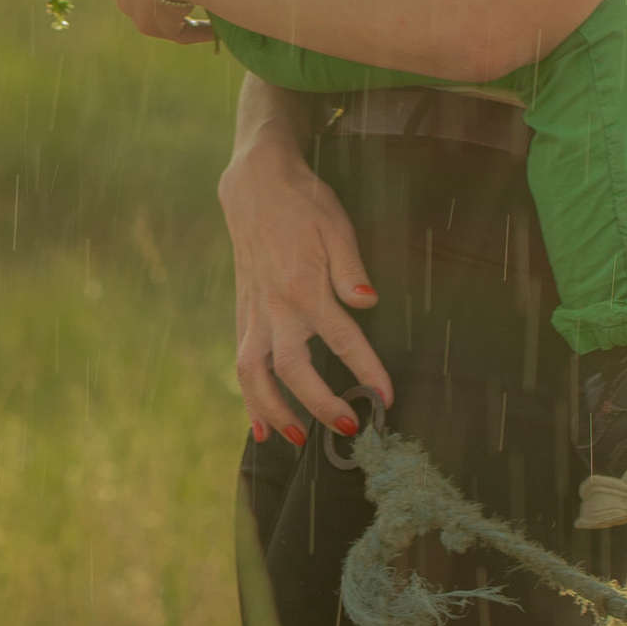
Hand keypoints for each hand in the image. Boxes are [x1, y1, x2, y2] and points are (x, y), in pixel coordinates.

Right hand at [221, 112, 391, 440]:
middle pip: (292, 370)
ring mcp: (254, 313)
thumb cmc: (304, 203)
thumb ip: (351, 268)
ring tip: (297, 440)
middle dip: (320, 404)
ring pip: (253, 375)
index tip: (386, 397)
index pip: (342, 339)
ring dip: (273, 412)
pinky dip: (248, 398)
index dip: (366, 370)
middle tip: (348, 429)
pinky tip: (259, 426)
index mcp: (303, 287)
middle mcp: (274, 307)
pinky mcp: (243, 313)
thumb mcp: (336, 225)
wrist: (255, 185)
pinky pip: (241, 362)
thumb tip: (367, 302)